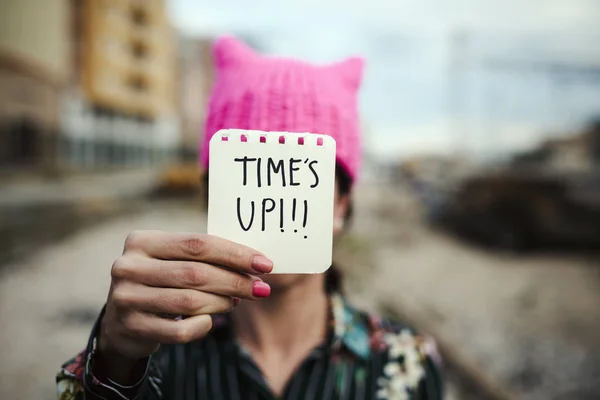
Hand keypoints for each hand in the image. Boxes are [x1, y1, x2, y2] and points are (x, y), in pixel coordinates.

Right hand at [97, 230, 272, 376]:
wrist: (120, 322)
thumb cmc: (161, 282)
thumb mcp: (173, 262)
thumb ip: (206, 257)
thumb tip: (257, 263)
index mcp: (142, 241)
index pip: (197, 244)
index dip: (235, 254)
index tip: (265, 264)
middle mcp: (128, 266)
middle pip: (196, 273)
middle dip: (235, 281)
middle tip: (260, 288)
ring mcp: (126, 298)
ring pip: (190, 302)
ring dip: (222, 302)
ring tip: (237, 302)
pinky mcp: (130, 327)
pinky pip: (180, 330)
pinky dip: (203, 326)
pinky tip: (210, 320)